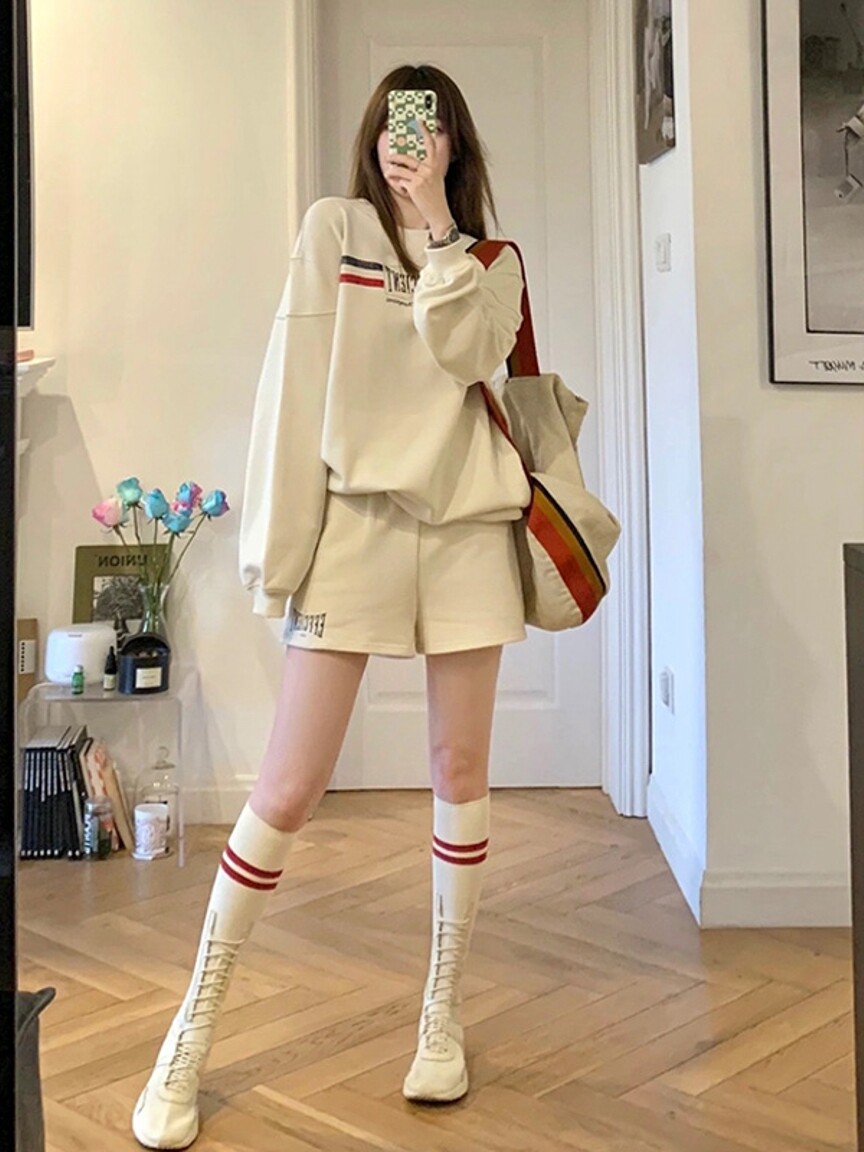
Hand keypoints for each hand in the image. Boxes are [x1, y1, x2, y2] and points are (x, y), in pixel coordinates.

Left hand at [384, 118, 452, 233]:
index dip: (425, 132)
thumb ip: (426, 170)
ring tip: (388, 173)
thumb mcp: (435, 180)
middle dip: (395, 158)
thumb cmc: (436, 198)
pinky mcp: (414, 187)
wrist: (439, 214)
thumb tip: (411, 165)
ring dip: (392, 171)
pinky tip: (399, 187)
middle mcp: (429, 169)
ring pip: (400, 170)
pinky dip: (398, 184)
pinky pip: (401, 182)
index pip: (431, 145)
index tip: (419, 122)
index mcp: (435, 166)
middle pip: (407, 158)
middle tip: (389, 157)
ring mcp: (421, 178)